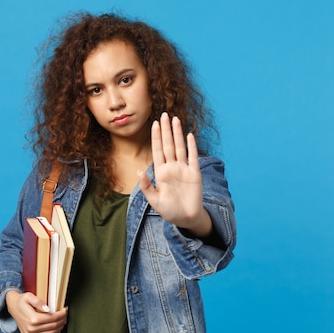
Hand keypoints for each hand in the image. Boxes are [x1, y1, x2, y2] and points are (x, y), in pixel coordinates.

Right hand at [5, 290, 67, 332]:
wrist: (12, 306)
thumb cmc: (21, 300)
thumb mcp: (29, 296)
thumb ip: (39, 302)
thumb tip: (48, 309)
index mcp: (33, 318)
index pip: (53, 318)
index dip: (61, 314)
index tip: (65, 310)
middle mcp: (31, 328)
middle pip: (53, 326)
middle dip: (62, 320)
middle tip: (65, 315)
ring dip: (59, 328)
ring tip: (62, 322)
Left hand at [138, 113, 211, 236]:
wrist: (186, 218)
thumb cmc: (169, 211)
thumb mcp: (154, 200)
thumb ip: (146, 186)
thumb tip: (139, 170)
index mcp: (161, 172)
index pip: (158, 150)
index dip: (156, 137)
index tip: (154, 124)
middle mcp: (172, 167)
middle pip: (168, 144)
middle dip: (166, 130)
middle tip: (164, 114)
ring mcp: (184, 169)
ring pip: (180, 147)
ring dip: (178, 134)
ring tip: (176, 119)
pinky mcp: (195, 174)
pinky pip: (193, 157)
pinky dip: (191, 146)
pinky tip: (189, 135)